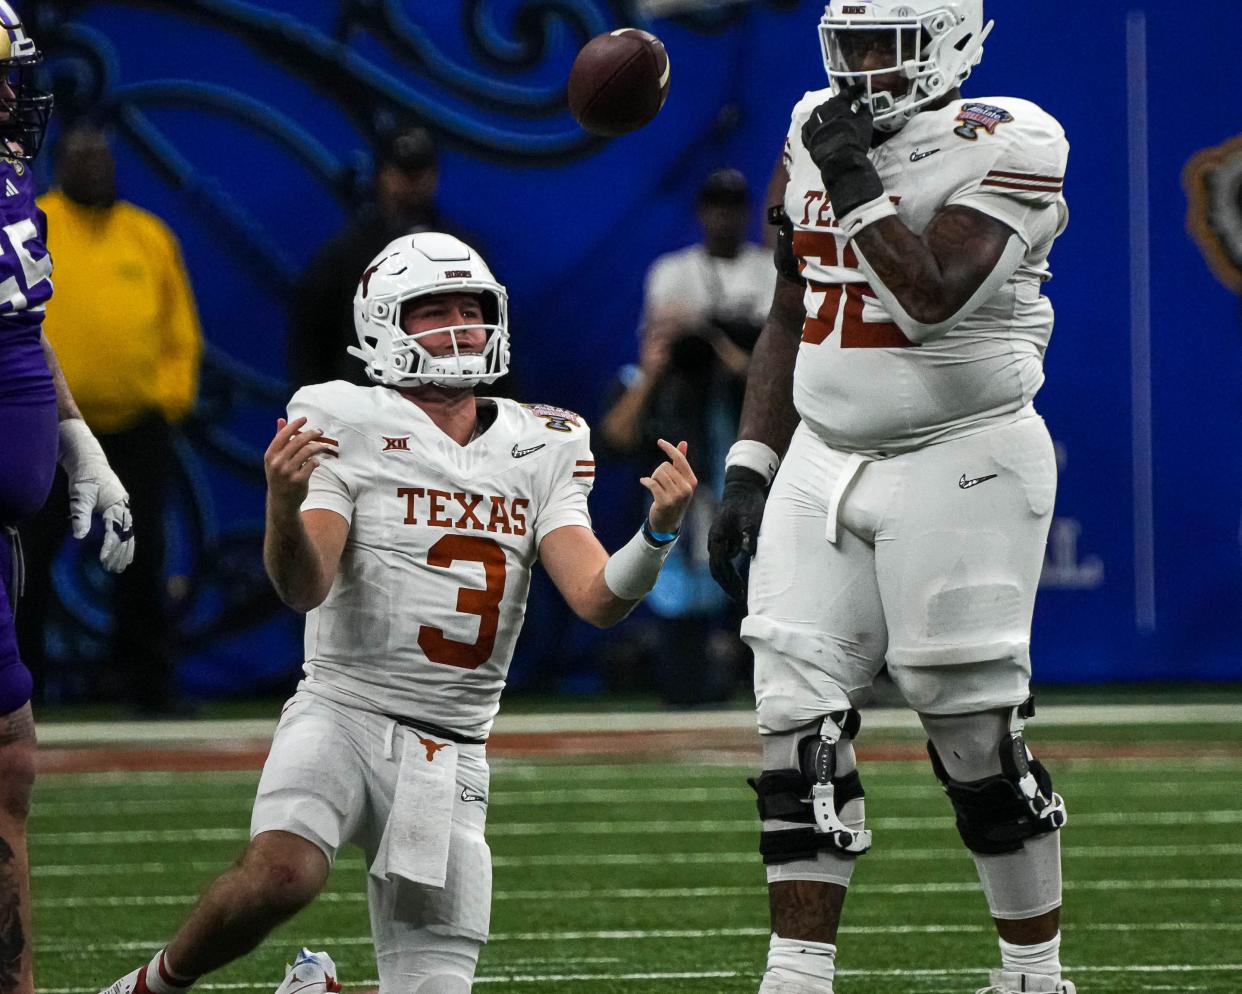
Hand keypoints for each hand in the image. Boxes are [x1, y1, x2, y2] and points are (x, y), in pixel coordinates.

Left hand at [58, 419, 134, 573]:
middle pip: (126, 534)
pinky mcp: (119, 508)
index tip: (103, 559)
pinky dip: (127, 541)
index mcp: (115, 504)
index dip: (110, 546)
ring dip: (126, 550)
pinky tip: (125, 552)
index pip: (115, 530)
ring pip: (129, 533)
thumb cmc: (84, 477)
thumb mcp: (80, 495)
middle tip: (113, 569)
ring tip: (122, 566)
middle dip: (120, 553)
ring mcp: (123, 507)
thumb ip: (80, 516)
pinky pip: (126, 528)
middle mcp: (123, 507)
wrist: (90, 461)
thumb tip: (79, 536)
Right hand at [264, 417, 334, 515]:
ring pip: (308, 451)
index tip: (305, 419)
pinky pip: (312, 464)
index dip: (295, 425)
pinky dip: (316, 461)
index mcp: (270, 455)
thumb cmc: (279, 476)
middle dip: (311, 433)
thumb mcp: (274, 459)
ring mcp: (288, 472)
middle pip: (298, 441)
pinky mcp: (299, 480)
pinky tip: (316, 462)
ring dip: (318, 446)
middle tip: (320, 431)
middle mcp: (277, 462)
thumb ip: (279, 439)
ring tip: (323, 446)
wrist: (281, 501)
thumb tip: (281, 420)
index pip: (283, 435)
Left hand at [641, 439, 696, 534]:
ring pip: (658, 474)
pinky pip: (652, 483)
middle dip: (658, 472)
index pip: (680, 459)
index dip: (669, 449)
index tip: (660, 442)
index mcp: (692, 481)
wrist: (668, 523)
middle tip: (659, 483)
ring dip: (653, 478)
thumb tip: (683, 442)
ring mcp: (676, 496)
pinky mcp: (665, 502)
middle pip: (665, 466)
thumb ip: (681, 462)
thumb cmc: (674, 498)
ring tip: (655, 487)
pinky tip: (644, 482)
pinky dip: (645, 481)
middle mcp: (686, 488)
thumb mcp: (680, 481)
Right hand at [708, 466, 768, 605]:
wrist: (742, 487)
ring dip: (728, 579)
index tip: (738, 594)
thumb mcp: (752, 517)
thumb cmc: (748, 502)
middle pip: (717, 569)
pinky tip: (739, 577)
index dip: (728, 581)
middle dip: (727, 585)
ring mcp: (719, 539)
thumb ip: (748, 534)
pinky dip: (730, 570)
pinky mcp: (725, 538)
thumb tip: (747, 552)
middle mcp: (715, 540)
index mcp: (718, 536)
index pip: (719, 565)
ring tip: (739, 593)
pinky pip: (725, 558)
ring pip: (720, 565)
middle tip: (739, 598)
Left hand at [801, 87, 883, 219]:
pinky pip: (809, 129)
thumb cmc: (854, 139)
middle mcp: (821, 111)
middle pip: (831, 104)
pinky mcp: (807, 139)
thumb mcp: (865, 123)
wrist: (839, 161)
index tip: (861, 88)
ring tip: (832, 117)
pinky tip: (817, 128)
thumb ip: (864, 113)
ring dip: (825, 115)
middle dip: (839, 104)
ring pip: (817, 115)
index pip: (847, 93)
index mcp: (836, 104)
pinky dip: (814, 127)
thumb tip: (864, 107)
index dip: (856, 90)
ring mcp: (812, 125)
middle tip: (847, 105)